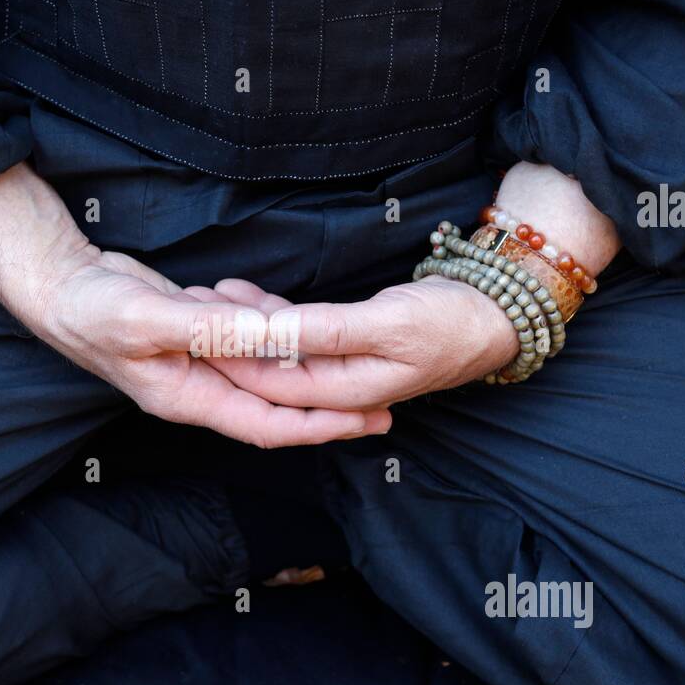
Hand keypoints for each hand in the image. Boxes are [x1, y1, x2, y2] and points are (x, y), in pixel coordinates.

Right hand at [0, 164, 390, 447]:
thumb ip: (210, 328)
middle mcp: (199, 390)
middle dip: (330, 405)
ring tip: (341, 337)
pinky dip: (267, 323)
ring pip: (266, 370)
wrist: (60, 286)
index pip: (269, 425)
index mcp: (189, 398)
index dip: (322, 426)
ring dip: (299, 356)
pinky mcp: (197, 338)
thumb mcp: (149, 317)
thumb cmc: (91, 309)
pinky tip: (269, 301)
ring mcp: (198, 365)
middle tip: (386, 400)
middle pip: (277, 406)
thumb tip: (271, 337)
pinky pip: (247, 341)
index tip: (370, 421)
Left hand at [188, 162, 620, 409]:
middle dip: (225, 342)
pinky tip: (243, 295)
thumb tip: (268, 336)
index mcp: (344, 391)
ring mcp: (342, 367)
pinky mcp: (348, 344)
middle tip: (186, 306)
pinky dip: (271, 317)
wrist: (498, 314)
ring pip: (278, 352)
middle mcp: (337, 387)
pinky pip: (298, 336)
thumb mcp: (385, 322)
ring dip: (243, 325)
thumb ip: (324, 331)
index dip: (227, 356)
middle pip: (265, 372)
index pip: (268, 384)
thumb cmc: (449, 321)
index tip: (192, 326)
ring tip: (204, 292)